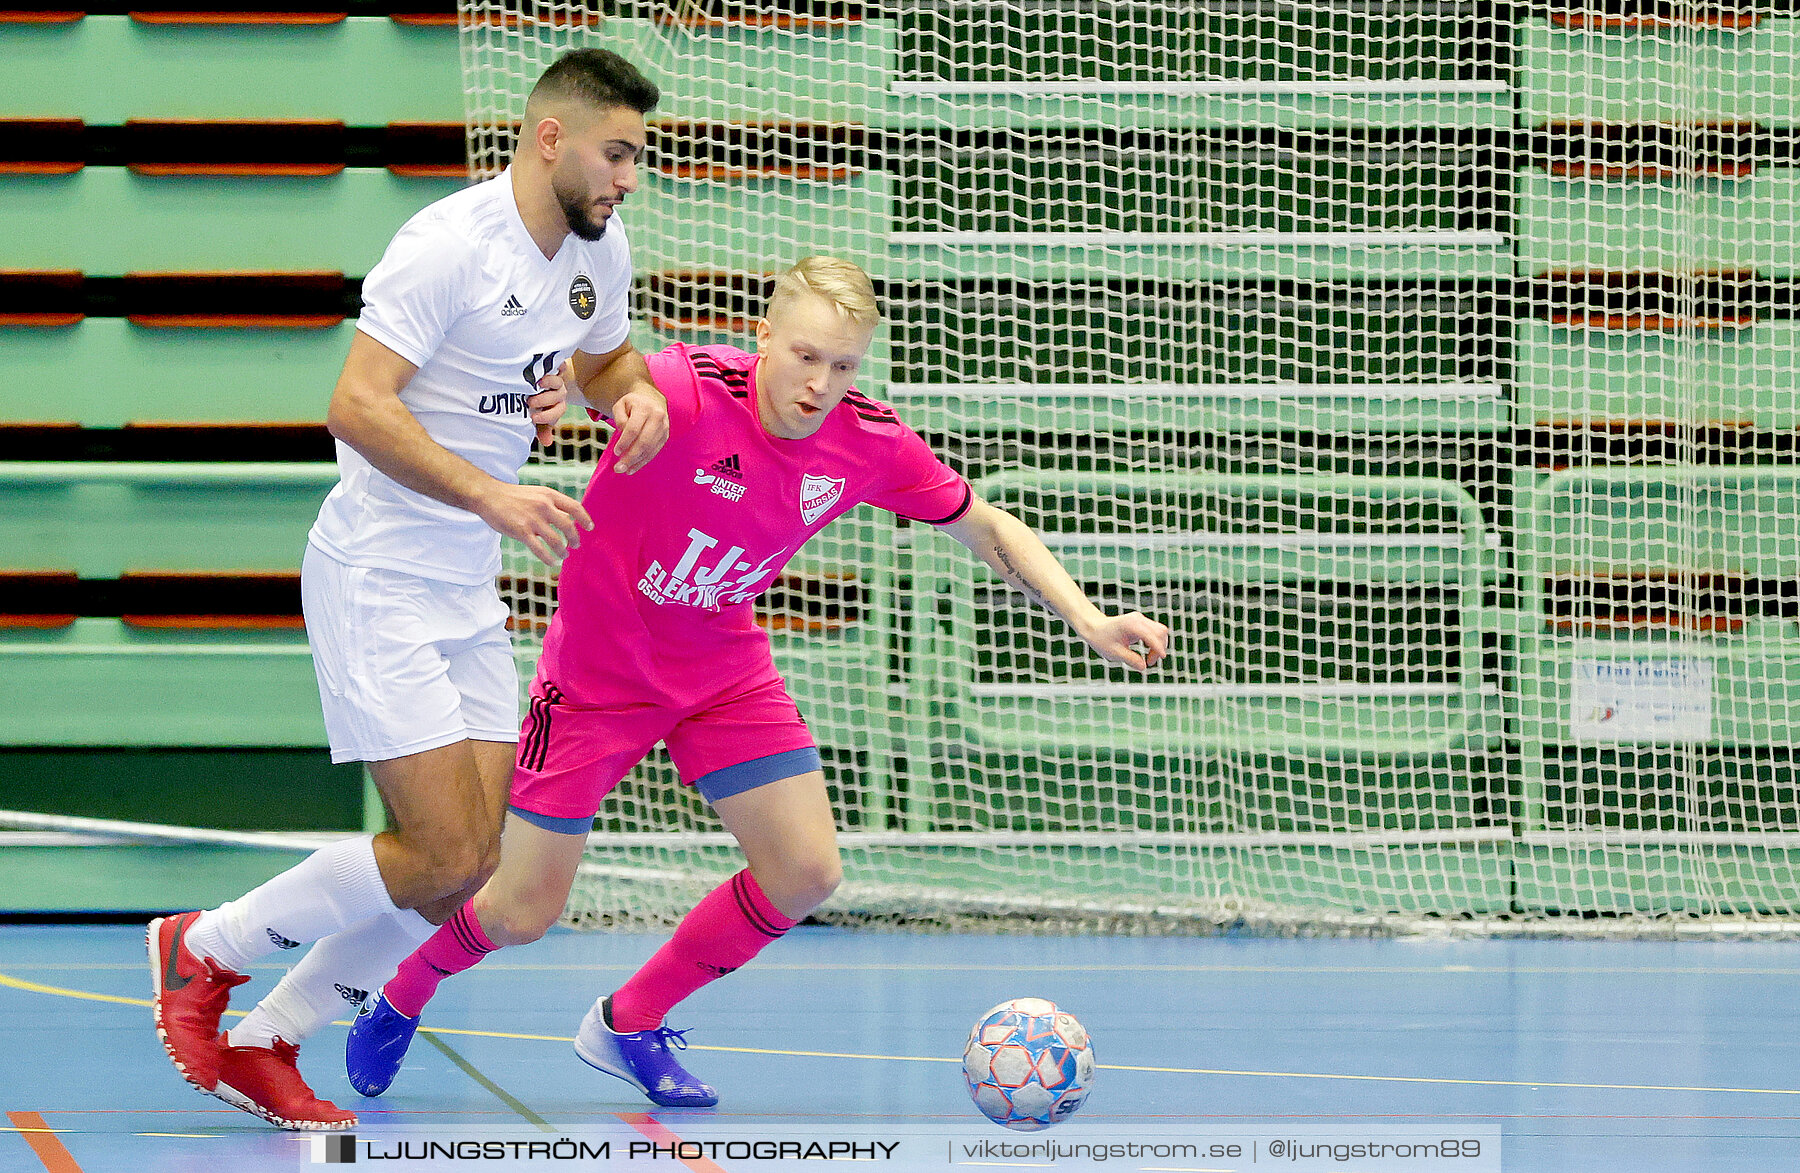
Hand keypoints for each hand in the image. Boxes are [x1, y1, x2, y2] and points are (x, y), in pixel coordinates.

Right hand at [474, 481, 594, 565]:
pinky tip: (552, 561)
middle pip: (568, 526)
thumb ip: (552, 506)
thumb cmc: (514, 497)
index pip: (574, 507)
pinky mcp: (522, 531)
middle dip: (574, 538)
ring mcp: (533, 519)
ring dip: (562, 551)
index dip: (585, 519)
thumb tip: (569, 519)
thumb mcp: (537, 494)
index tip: (590, 528)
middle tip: (576, 545)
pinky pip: (540, 549)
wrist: (489, 495)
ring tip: (564, 555)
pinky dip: (548, 558)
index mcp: (549, 496)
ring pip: (556, 540)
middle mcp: (544, 506)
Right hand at [526, 365, 571, 445]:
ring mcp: (556, 379)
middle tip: (530, 402)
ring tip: (537, 384)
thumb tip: (547, 443)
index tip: (533, 418)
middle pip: (558, 397)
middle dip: (545, 401)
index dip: (547, 417)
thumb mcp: (536, 415)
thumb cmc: (532, 403)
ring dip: (548, 383)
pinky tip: (549, 367)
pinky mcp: (553, 366)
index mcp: (556, 406)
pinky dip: (557, 366)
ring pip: (557, 382)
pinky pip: (559, 365)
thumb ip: (541, 428)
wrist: (531, 379)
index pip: (557, 412)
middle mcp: (558, 393)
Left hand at [607, 383, 668, 474]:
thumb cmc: (633, 404)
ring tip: (625, 471)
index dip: (625, 442)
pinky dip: (644, 461)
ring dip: (637, 462)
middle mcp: (657, 418)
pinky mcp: (665, 436)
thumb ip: (619, 418)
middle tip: (619, 468)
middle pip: (644, 441)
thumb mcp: (621, 405)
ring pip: (650, 449)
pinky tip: (634, 468)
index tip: (616, 452)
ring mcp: (663, 428)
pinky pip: (654, 451)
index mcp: (645, 408)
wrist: (652, 400)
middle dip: (631, 457)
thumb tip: (622, 434)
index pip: (634, 429)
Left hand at [1080, 611, 1170, 671]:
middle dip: (1159, 647)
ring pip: (1160, 631)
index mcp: (1131, 625)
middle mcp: (1138, 619)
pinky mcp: (1142, 623)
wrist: (1094, 628)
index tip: (1162, 657)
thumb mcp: (1114, 653)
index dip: (1158, 646)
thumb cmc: (1102, 640)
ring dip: (1159, 646)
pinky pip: (1155, 632)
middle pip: (1160, 631)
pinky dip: (1155, 643)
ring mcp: (1141, 620)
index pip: (1151, 634)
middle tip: (1149, 662)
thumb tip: (1144, 667)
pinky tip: (1148, 653)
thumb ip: (1130, 659)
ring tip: (1148, 659)